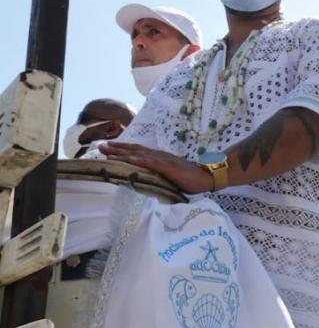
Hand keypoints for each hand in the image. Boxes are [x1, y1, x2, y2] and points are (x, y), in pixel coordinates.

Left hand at [98, 142, 213, 193]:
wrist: (207, 177)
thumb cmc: (190, 178)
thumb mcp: (170, 177)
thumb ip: (158, 176)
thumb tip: (146, 182)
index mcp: (159, 158)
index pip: (138, 151)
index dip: (123, 149)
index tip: (108, 148)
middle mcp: (159, 156)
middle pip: (134, 150)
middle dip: (117, 148)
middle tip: (100, 145)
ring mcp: (164, 160)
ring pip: (139, 155)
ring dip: (122, 153)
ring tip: (107, 152)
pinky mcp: (169, 167)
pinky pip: (152, 163)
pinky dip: (139, 160)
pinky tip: (129, 159)